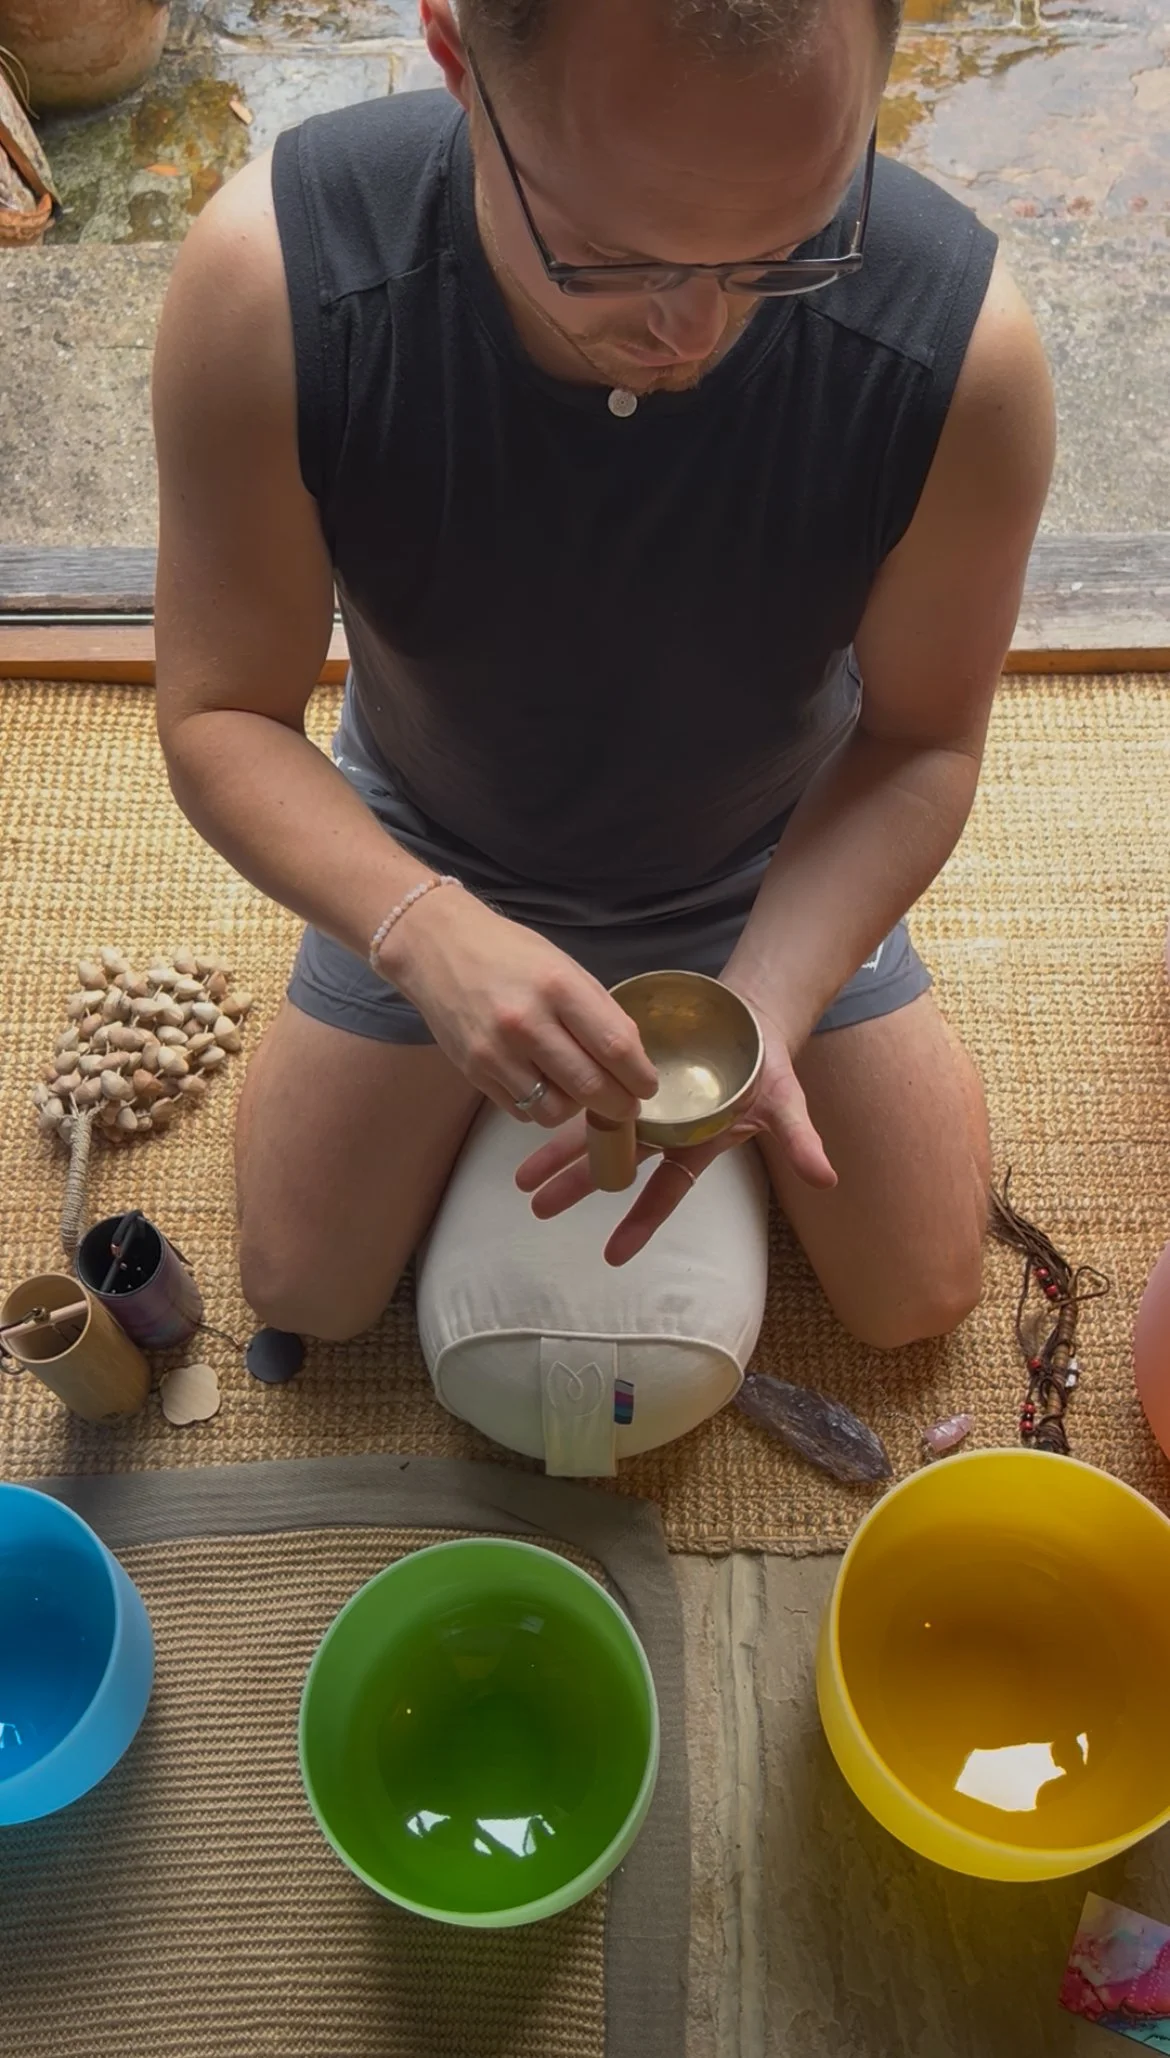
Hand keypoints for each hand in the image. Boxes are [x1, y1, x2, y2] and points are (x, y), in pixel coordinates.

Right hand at [379, 886, 657, 1125]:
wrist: (435, 947)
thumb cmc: (508, 953)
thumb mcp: (563, 967)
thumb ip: (598, 1010)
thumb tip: (632, 1059)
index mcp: (558, 987)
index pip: (615, 1047)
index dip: (640, 1076)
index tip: (648, 1086)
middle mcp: (526, 1023)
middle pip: (590, 1086)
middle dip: (619, 1105)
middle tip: (626, 1104)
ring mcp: (495, 1052)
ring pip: (555, 1110)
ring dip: (577, 1110)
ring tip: (580, 1092)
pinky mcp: (473, 1073)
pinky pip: (522, 1110)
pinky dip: (541, 1106)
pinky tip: (544, 1085)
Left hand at [515, 988, 835, 1263]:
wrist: (750, 1017)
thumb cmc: (768, 1067)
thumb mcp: (788, 1105)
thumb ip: (801, 1143)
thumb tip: (827, 1180)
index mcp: (694, 1144)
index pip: (664, 1190)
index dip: (640, 1223)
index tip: (612, 1256)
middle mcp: (661, 1128)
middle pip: (614, 1163)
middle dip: (577, 1183)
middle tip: (537, 1206)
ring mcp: (642, 1100)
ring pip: (593, 1129)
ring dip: (559, 1150)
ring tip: (521, 1176)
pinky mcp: (626, 1067)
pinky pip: (592, 1084)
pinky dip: (565, 1096)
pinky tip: (532, 1106)